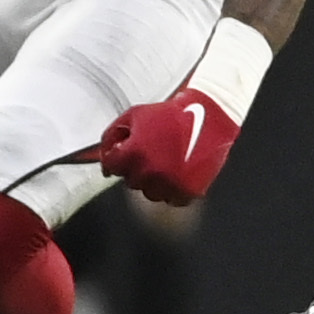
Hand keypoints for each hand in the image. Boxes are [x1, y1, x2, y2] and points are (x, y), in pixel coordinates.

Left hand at [97, 89, 240, 205]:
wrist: (210, 116)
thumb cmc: (171, 113)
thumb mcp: (134, 115)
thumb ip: (112, 135)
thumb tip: (103, 157)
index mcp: (134, 153)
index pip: (111, 167)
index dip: (115, 159)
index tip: (123, 156)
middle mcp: (150, 171)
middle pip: (131, 181)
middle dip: (136, 168)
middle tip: (151, 153)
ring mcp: (170, 183)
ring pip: (151, 194)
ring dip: (154, 182)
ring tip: (165, 164)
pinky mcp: (189, 190)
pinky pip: (173, 200)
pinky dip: (174, 191)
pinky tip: (177, 175)